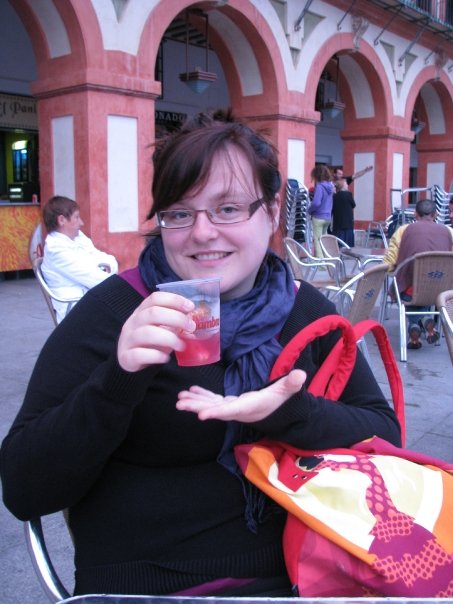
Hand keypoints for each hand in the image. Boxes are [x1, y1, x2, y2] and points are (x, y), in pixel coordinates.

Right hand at [117, 291, 195, 371]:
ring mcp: (127, 339)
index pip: (155, 298)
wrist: (128, 360)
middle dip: (176, 318)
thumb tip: (192, 321)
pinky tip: (166, 358)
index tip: (191, 307)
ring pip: (147, 333)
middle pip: (153, 313)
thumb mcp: (160, 327)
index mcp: (141, 311)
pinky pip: (140, 354)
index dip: (174, 300)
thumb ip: (173, 322)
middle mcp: (133, 322)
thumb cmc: (149, 341)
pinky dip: (157, 356)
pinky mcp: (126, 357)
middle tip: (191, 327)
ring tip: (182, 346)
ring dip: (170, 339)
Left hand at [176, 369, 306, 421]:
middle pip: (215, 410)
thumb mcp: (287, 391)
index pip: (231, 411)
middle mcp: (238, 410)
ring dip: (195, 402)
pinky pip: (214, 400)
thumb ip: (292, 383)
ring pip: (211, 405)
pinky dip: (202, 396)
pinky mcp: (230, 404)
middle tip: (180, 404)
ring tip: (179, 399)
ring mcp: (233, 408)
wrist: (278, 411)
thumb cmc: (282, 400)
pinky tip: (190, 391)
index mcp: (250, 407)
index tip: (200, 415)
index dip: (216, 412)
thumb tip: (300, 374)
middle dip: (198, 407)